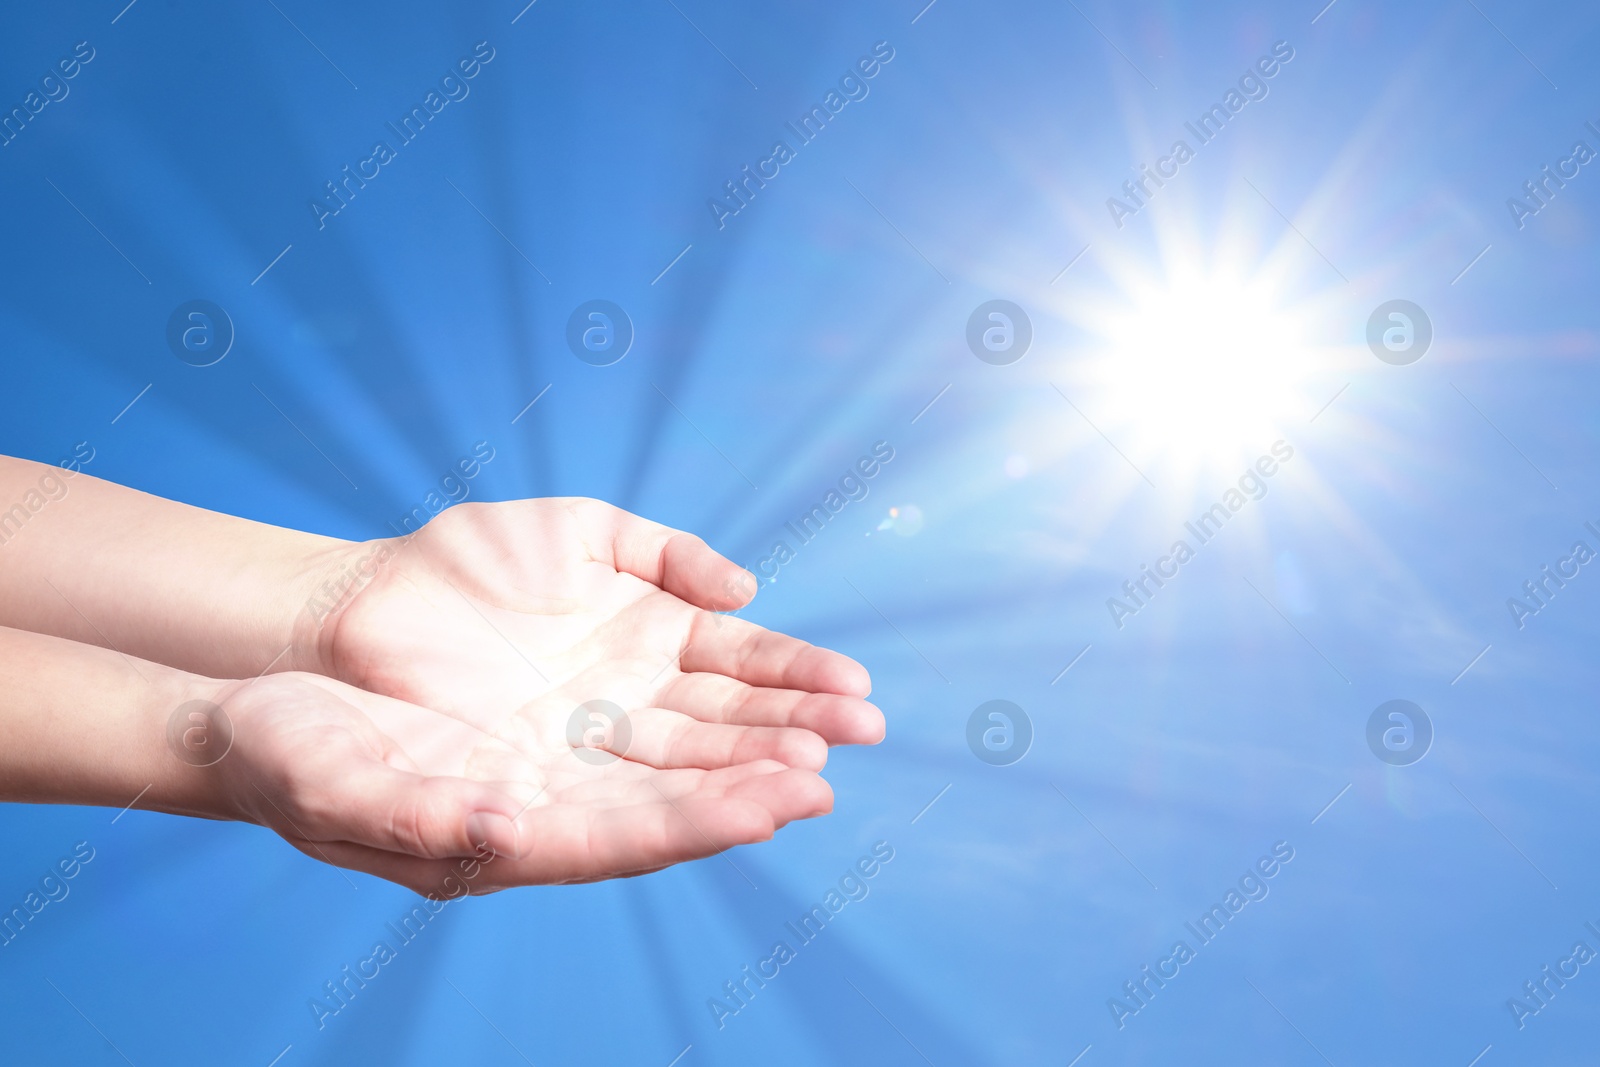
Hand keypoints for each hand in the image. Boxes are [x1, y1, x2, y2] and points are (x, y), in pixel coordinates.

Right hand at [202, 671, 833, 891]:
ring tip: (840, 717)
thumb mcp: (330, 786)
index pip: (622, 839)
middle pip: (675, 792)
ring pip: (683, 738)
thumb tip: (508, 831)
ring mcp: (564, 736)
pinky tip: (773, 671)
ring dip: (758, 729)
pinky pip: (657, 684)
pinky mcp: (564, 681)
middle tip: (831, 767)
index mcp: (507, 836)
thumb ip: (416, 817)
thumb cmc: (287, 756)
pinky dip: (719, 676)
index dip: (698, 823)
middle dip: (755, 780)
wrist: (269, 695)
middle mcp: (556, 792)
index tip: (771, 808)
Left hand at [303, 498, 884, 765]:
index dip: (799, 678)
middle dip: (794, 734)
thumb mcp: (582, 532)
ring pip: (685, 772)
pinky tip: (733, 812)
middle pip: (728, 726)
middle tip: (862, 739)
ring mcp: (590, 748)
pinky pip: (618, 806)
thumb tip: (744, 591)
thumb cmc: (467, 560)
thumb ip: (665, 552)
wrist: (362, 604)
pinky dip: (676, 813)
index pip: (741, 666)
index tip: (855, 689)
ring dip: (749, 780)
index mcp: (651, 639)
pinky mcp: (541, 788)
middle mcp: (633, 704)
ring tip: (811, 785)